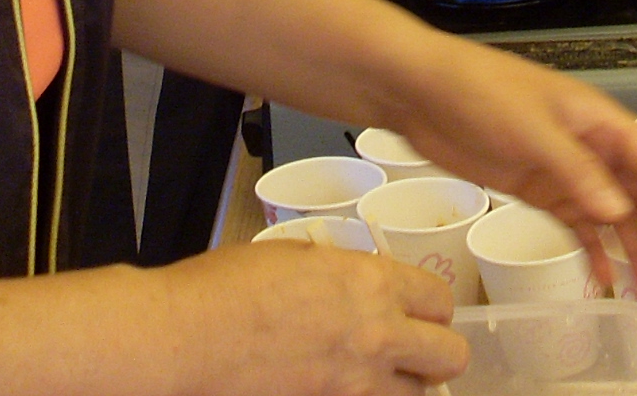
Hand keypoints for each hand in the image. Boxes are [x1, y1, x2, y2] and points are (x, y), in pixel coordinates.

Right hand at [156, 240, 466, 394]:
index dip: (433, 307)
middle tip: (415, 350)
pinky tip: (342, 388)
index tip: (422, 311)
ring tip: (379, 376)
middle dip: (437, 353)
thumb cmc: (225, 289)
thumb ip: (341, 272)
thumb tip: (356, 281)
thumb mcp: (296, 255)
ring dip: (404, 385)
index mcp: (371, 284)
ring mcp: (356, 386)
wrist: (185, 337)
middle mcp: (377, 337)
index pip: (441, 300)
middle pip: (450, 356)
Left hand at [380, 34, 636, 300]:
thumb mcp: (533, 130)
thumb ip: (577, 172)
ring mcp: (563, 169)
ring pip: (611, 216)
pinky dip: (593, 251)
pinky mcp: (537, 188)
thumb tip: (618, 211)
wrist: (423, 91)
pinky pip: (576, 225)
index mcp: (598, 120)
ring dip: (633, 250)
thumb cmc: (480, 92)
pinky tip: (605, 280)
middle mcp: (589, 145)